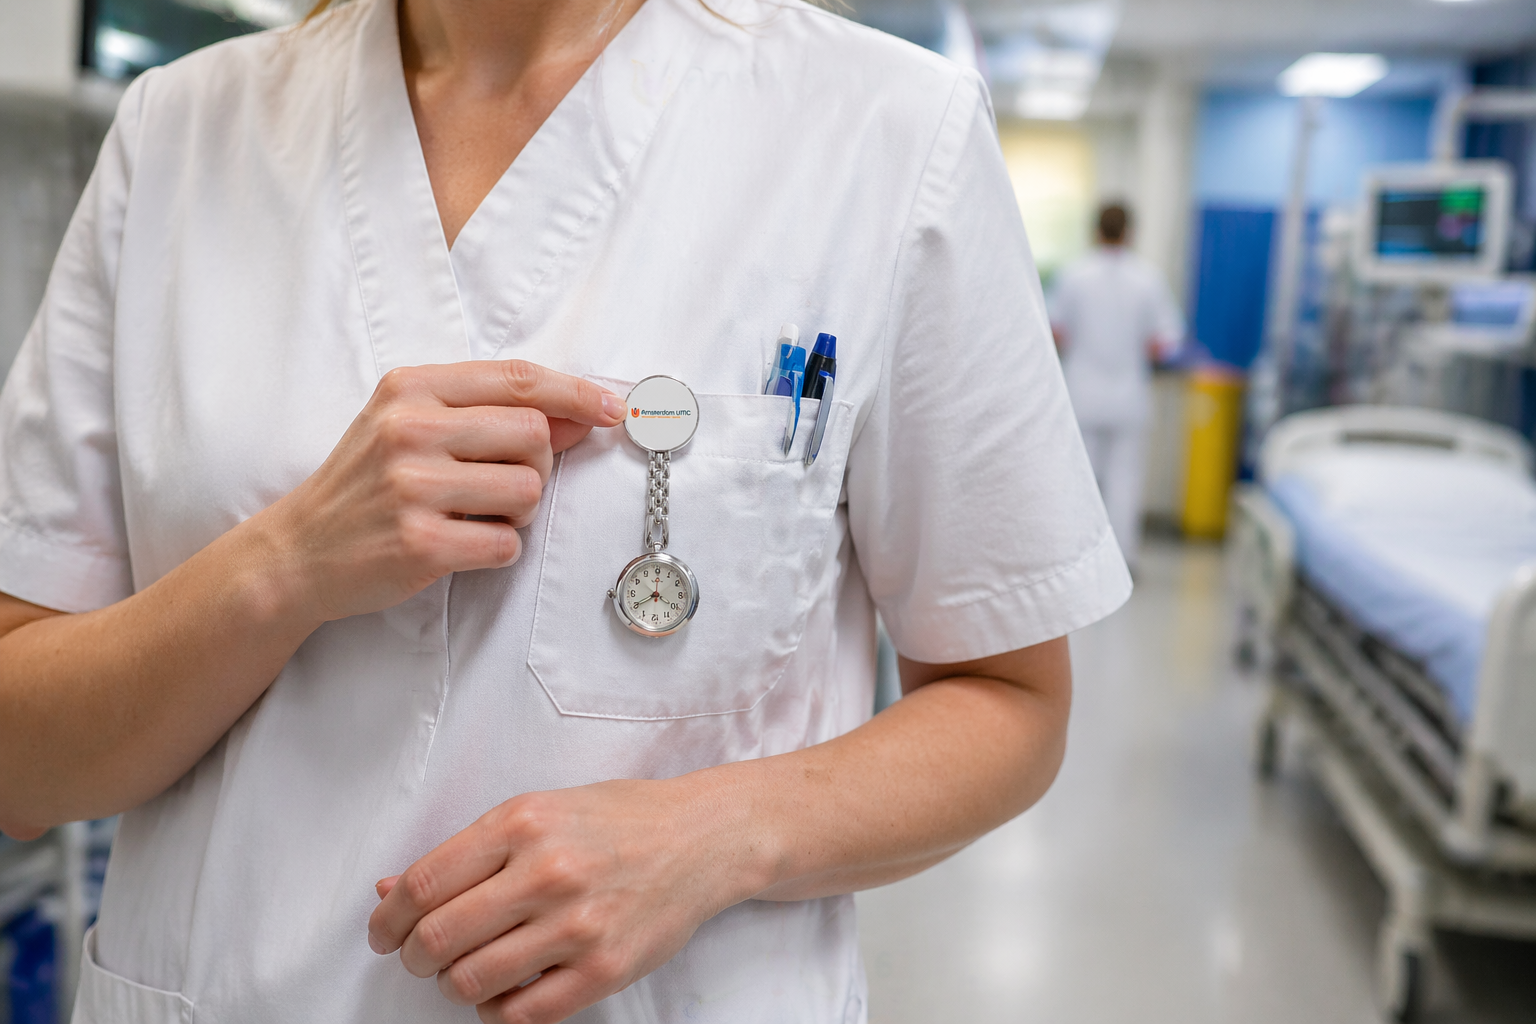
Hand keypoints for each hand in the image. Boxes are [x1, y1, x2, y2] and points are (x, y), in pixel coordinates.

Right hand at [255, 360, 622, 622]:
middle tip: (500, 484)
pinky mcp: (420, 544)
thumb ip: (489, 414)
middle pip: (534, 433)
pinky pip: (507, 543)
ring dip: (518, 511)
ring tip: (473, 514)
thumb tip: (578, 413)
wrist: (297, 551)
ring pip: (528, 490)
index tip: (613, 408)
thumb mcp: (412, 427)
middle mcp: (410, 429)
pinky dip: (498, 548)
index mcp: (410, 388)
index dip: (577, 393)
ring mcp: (412, 487)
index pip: (517, 379)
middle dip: (537, 464)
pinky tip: (460, 545)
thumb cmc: (366, 483)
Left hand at [367, 779, 760, 1023]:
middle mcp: (547, 871)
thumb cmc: (616, 820)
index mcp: (522, 822)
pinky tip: (506, 990)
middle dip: (414, 957)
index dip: (388, 919)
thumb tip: (388, 891)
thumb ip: (466, 852)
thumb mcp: (537, 811)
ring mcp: (577, 924)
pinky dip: (497, 1012)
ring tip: (469, 970)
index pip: (423, 884)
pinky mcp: (604, 968)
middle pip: (437, 939)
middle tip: (422, 956)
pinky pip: (521, 1016)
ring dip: (454, 985)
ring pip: (471, 983)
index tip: (384, 933)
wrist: (701, 838)